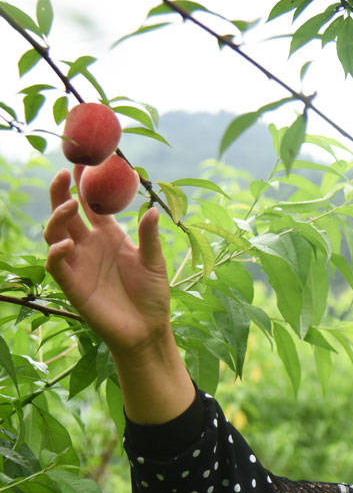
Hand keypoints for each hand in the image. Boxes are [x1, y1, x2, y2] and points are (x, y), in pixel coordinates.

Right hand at [44, 167, 170, 355]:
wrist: (147, 330)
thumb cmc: (153, 295)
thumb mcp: (155, 262)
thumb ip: (150, 237)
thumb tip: (152, 209)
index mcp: (110, 236)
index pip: (93, 205)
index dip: (86, 185)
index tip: (83, 162)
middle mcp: (90, 245)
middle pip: (68, 213)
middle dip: (62, 192)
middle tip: (63, 173)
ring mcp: (79, 263)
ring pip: (55, 234)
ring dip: (57, 217)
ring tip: (70, 205)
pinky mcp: (72, 284)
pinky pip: (56, 264)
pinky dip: (56, 251)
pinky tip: (66, 243)